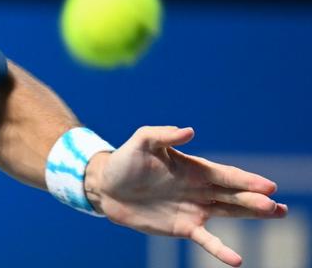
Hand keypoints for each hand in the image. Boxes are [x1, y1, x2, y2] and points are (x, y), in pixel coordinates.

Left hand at [88, 125, 288, 266]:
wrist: (107, 187)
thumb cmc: (125, 161)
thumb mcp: (142, 142)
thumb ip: (163, 135)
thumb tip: (189, 131)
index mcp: (194, 168)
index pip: (225, 174)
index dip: (246, 180)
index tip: (268, 186)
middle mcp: (200, 189)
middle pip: (234, 195)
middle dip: (256, 200)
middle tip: (277, 207)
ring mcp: (194, 209)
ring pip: (230, 213)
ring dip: (252, 215)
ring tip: (277, 214)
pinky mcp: (184, 227)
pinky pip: (207, 239)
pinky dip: (221, 250)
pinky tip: (237, 260)